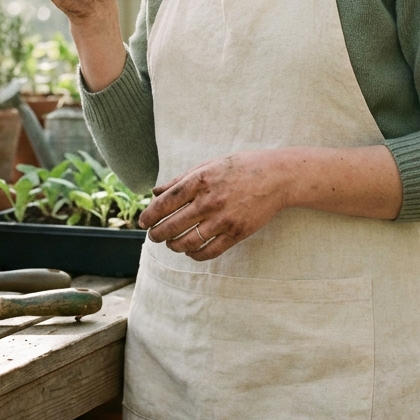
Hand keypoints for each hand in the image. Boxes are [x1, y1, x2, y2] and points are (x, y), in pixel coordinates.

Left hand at [139, 151, 287, 260]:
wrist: (276, 176)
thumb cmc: (240, 167)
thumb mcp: (209, 165)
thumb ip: (181, 179)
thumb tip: (155, 191)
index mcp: (200, 180)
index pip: (165, 202)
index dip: (150, 214)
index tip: (143, 221)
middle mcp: (210, 200)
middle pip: (172, 225)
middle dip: (157, 234)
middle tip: (153, 235)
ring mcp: (224, 218)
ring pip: (188, 241)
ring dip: (174, 245)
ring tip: (170, 243)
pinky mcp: (237, 233)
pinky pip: (209, 251)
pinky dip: (195, 254)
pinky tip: (190, 250)